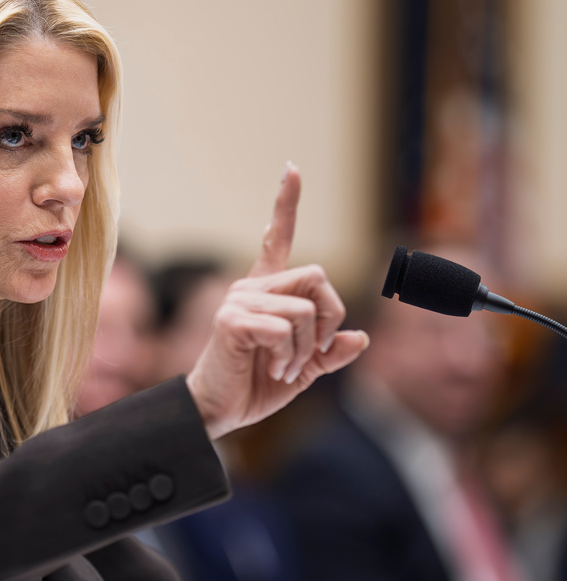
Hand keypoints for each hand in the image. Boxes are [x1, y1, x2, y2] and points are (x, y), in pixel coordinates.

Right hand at [186, 163, 368, 438]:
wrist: (218, 411)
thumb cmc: (254, 386)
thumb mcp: (304, 370)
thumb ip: (329, 352)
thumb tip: (362, 337)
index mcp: (266, 292)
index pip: (277, 238)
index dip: (285, 204)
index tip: (291, 169)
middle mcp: (250, 288)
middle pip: (317, 276)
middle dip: (330, 318)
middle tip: (315, 351)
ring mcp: (238, 301)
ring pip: (305, 310)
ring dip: (306, 349)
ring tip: (285, 369)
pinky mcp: (231, 321)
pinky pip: (285, 329)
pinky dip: (290, 357)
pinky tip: (273, 369)